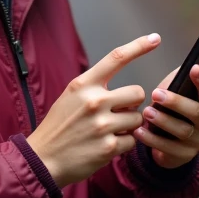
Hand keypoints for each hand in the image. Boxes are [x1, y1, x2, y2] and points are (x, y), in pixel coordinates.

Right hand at [26, 34, 160, 187]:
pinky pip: (132, 140)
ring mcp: (102, 125)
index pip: (116, 58)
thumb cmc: (59, 126)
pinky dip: (124, 144)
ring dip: (128, 125)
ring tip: (108, 131)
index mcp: (83, 84)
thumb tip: (131, 92)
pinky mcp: (108, 148)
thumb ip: (96, 88)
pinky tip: (106, 145)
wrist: (43, 159)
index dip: (139, 46)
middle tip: (116, 112)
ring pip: (137, 118)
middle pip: (137, 92)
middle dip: (132, 103)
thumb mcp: (71, 96)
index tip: (155, 38)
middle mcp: (94, 101)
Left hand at [135, 47, 198, 168]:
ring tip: (147, 113)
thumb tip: (186, 65)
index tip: (195, 66)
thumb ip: (184, 78)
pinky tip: (139, 131)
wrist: (170, 141)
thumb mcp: (180, 89)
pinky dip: (153, 139)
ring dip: (164, 121)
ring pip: (183, 131)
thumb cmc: (174, 107)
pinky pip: (170, 148)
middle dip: (176, 102)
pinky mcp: (187, 155)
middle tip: (156, 93)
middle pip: (197, 111)